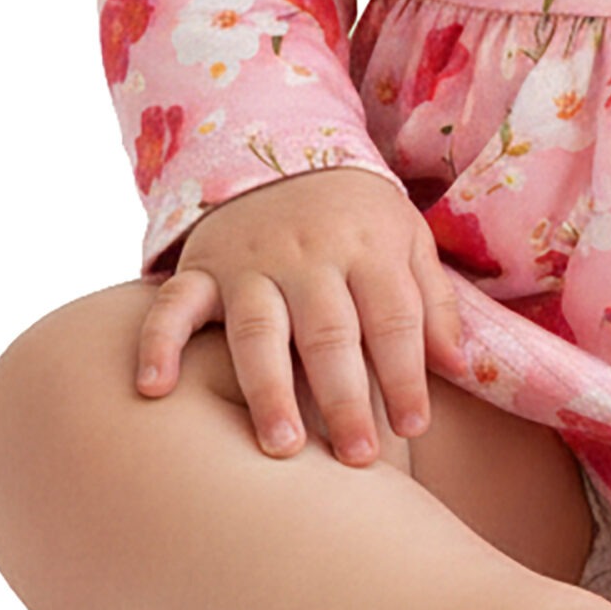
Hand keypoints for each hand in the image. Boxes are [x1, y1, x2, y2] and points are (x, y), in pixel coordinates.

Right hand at [133, 166, 462, 464]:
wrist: (285, 151)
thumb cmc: (358, 218)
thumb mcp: (408, 239)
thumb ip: (432, 301)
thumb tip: (456, 365)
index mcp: (368, 248)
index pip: (392, 318)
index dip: (405, 374)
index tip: (414, 427)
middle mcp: (309, 255)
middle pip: (328, 332)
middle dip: (344, 397)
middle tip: (356, 458)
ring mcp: (250, 262)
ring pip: (258, 329)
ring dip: (268, 389)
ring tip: (283, 446)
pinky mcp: (202, 268)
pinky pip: (174, 304)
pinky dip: (160, 342)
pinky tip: (154, 388)